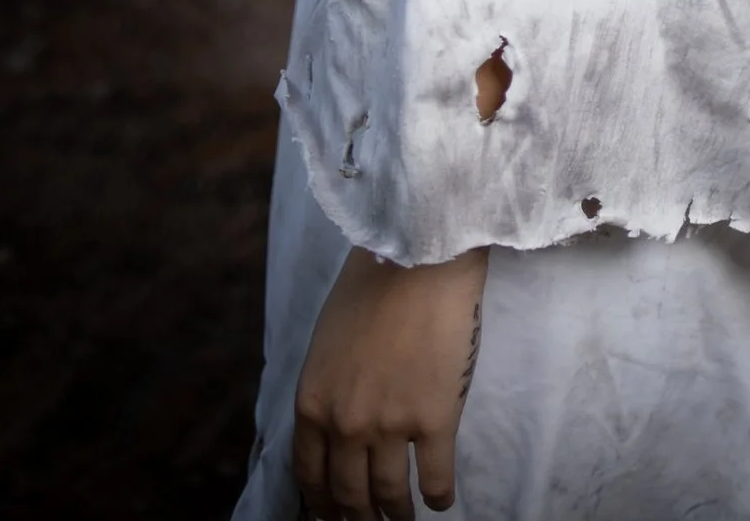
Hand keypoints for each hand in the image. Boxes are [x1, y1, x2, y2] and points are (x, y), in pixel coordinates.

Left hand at [293, 241, 488, 519]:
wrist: (419, 255)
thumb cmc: (372, 282)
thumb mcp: (327, 339)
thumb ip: (327, 386)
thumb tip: (334, 424)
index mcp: (313, 400)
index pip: (309, 473)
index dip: (321, 503)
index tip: (329, 516)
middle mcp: (346, 422)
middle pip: (348, 493)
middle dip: (358, 516)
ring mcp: (391, 425)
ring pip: (391, 495)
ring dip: (397, 514)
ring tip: (403, 518)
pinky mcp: (435, 420)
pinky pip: (436, 479)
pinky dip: (438, 497)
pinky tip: (440, 500)